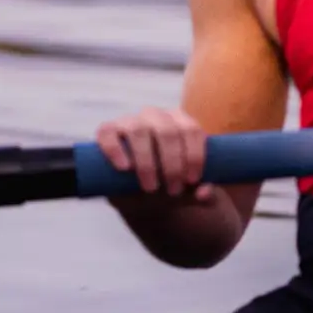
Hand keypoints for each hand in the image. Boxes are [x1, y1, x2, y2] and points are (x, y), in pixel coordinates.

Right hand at [93, 107, 215, 201]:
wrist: (139, 196)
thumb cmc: (169, 187)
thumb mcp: (189, 193)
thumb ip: (204, 194)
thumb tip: (205, 193)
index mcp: (181, 123)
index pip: (192, 130)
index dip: (194, 155)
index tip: (192, 181)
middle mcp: (157, 117)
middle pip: (168, 131)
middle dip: (172, 164)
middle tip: (173, 190)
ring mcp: (131, 122)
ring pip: (139, 131)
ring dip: (147, 162)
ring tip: (151, 187)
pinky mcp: (108, 131)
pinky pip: (108, 132)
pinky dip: (115, 149)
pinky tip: (125, 168)